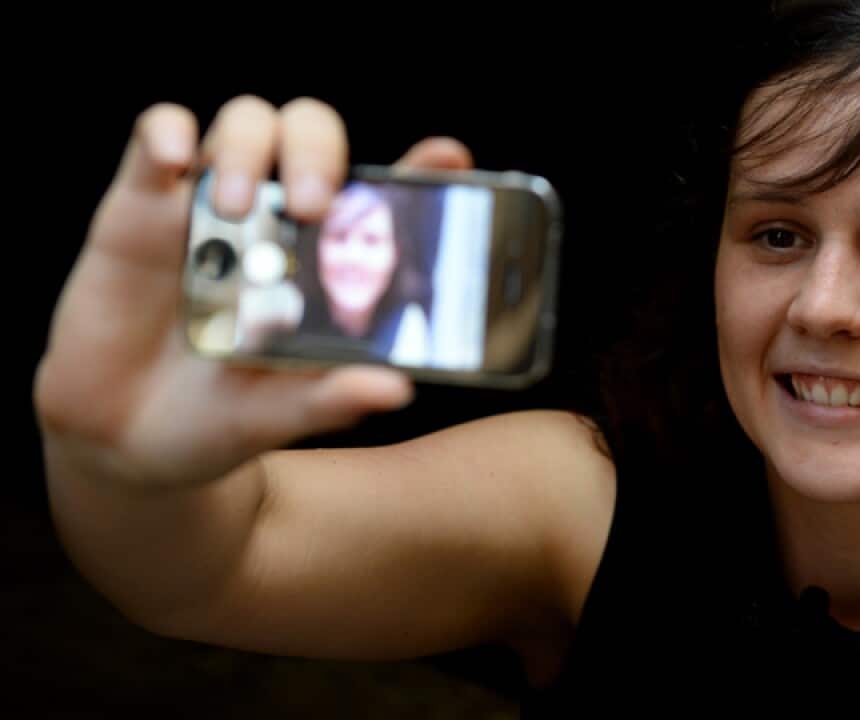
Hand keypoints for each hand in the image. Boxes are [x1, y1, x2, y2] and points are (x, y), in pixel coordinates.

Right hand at [34, 95, 475, 487]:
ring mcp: (209, 205)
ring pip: (245, 124)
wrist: (129, 442)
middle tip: (314, 205)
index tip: (450, 158)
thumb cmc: (221, 417)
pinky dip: (165, 133)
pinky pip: (154, 140)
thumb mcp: (278, 415)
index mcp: (324, 258)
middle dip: (319, 153)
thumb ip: (332, 398)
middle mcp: (276, 218)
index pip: (380, 194)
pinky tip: (174, 159)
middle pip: (310, 136)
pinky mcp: (139, 206)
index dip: (420, 167)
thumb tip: (395, 388)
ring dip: (249, 151)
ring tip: (237, 209)